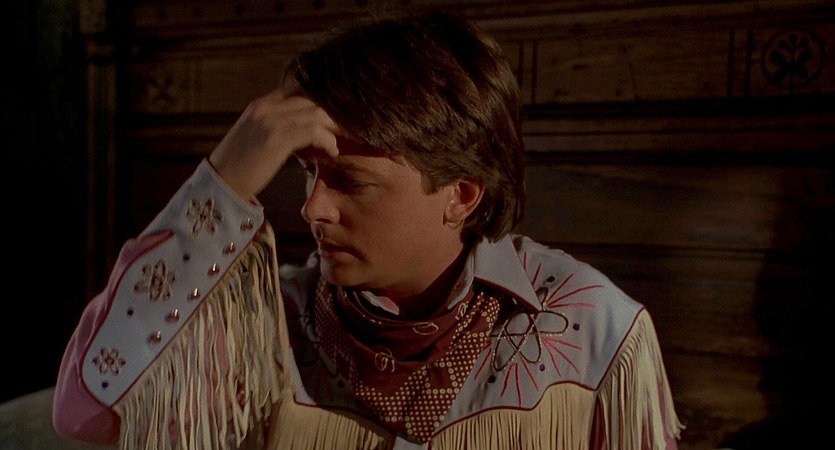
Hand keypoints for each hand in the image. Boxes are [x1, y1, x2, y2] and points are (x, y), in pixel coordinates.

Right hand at [208, 88, 338, 199]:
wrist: (220, 184)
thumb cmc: (240, 168)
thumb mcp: (256, 139)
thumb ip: (277, 129)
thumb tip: (303, 134)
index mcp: (261, 105)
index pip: (299, 92)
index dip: (321, 104)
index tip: (337, 119)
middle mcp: (266, 107)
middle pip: (312, 100)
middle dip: (334, 115)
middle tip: (351, 129)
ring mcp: (270, 120)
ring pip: (316, 113)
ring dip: (335, 128)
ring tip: (343, 141)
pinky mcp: (276, 138)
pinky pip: (313, 131)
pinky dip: (327, 141)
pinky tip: (332, 152)